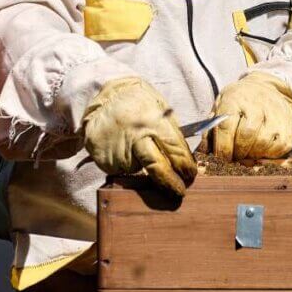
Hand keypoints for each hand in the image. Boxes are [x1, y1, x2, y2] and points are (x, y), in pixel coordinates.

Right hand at [83, 78, 196, 195]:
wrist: (102, 100)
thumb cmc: (136, 101)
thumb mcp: (158, 107)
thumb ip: (170, 131)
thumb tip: (183, 157)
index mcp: (152, 121)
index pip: (175, 150)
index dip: (185, 165)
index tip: (190, 174)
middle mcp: (135, 136)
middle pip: (157, 168)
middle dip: (170, 183)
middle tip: (179, 191)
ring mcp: (117, 148)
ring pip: (138, 168)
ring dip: (142, 164)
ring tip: (135, 144)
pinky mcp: (104, 158)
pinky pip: (121, 167)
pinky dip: (125, 162)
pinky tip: (122, 146)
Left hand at [212, 72, 291, 160]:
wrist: (269, 88)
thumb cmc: (239, 101)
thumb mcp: (221, 106)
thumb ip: (211, 129)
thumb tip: (203, 153)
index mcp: (235, 98)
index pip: (226, 127)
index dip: (222, 147)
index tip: (220, 159)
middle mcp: (257, 104)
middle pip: (246, 136)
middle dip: (237, 153)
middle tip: (233, 158)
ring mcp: (275, 114)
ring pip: (263, 144)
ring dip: (252, 155)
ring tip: (247, 153)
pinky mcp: (288, 126)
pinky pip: (279, 148)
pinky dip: (268, 155)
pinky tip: (261, 150)